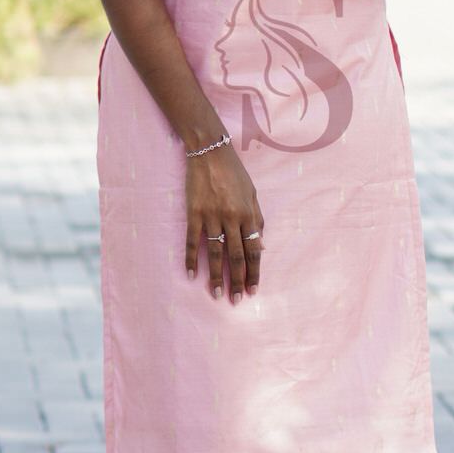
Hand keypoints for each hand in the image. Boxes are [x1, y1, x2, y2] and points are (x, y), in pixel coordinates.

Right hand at [184, 146, 264, 302]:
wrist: (209, 151)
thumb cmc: (234, 172)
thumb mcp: (252, 193)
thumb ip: (257, 219)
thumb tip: (262, 246)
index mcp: (249, 214)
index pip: (253, 250)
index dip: (254, 272)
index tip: (253, 289)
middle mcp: (232, 218)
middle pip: (236, 256)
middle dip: (237, 281)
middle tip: (236, 300)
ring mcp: (212, 216)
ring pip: (216, 253)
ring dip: (216, 276)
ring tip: (216, 294)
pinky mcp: (194, 213)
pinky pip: (193, 241)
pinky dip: (192, 259)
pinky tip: (191, 275)